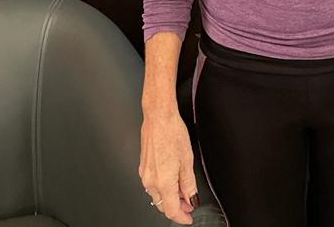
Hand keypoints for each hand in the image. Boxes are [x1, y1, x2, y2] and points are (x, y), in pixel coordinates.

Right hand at [139, 107, 198, 223]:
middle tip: (189, 203)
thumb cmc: (172, 132)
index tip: (189, 218)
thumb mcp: (187, 160)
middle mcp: (151, 181)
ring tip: (182, 191)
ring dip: (169, 197)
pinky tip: (171, 180)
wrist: (158, 116)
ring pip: (156, 196)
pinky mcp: (142, 167)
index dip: (182, 217)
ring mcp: (144, 174)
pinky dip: (162, 188)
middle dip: (177, 207)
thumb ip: (189, 183)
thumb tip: (191, 197)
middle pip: (163, 205)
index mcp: (163, 182)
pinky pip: (152, 185)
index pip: (172, 210)